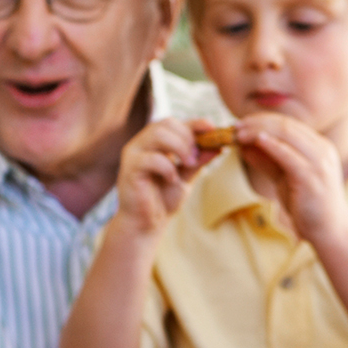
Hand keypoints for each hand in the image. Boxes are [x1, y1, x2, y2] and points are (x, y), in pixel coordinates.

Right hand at [114, 118, 221, 235]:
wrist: (147, 224)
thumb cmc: (162, 199)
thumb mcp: (186, 177)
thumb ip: (198, 162)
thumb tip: (218, 147)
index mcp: (153, 143)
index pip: (173, 123)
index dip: (193, 123)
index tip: (212, 128)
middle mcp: (141, 144)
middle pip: (165, 123)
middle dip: (187, 137)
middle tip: (196, 157)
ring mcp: (133, 155)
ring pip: (157, 134)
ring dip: (179, 147)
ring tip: (188, 165)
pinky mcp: (129, 169)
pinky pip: (152, 158)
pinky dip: (168, 167)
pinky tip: (171, 179)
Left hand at [232, 113, 347, 243]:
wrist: (328, 230)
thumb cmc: (307, 204)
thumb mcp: (284, 177)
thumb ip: (267, 161)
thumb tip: (244, 147)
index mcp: (318, 146)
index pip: (288, 123)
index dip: (262, 120)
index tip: (240, 124)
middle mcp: (322, 149)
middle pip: (286, 125)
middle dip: (257, 123)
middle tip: (235, 127)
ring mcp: (319, 162)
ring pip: (287, 134)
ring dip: (259, 130)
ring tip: (239, 134)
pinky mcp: (312, 177)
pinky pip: (289, 155)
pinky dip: (272, 145)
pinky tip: (256, 141)